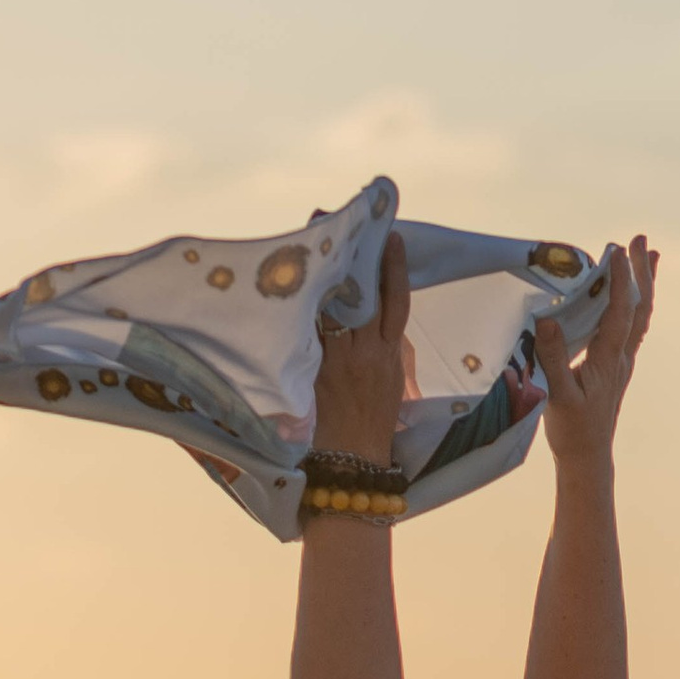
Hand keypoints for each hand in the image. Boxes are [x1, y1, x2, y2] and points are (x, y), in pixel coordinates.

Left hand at [309, 229, 411, 467]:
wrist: (353, 459)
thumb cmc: (374, 421)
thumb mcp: (392, 379)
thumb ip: (384, 345)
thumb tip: (376, 315)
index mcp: (389, 352)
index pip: (395, 301)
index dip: (393, 268)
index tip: (390, 237)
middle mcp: (364, 351)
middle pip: (356, 294)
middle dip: (344, 256)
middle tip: (327, 219)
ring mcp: (337, 360)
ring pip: (326, 309)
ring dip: (312, 277)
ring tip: (299, 246)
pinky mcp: (313, 372)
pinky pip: (304, 335)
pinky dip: (295, 313)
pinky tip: (284, 291)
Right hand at [534, 235, 656, 482]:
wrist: (588, 457)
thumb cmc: (573, 430)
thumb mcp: (559, 396)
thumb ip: (553, 359)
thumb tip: (549, 320)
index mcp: (609, 359)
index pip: (620, 311)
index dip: (620, 279)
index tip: (616, 249)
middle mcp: (622, 356)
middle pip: (640, 307)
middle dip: (641, 271)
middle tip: (640, 239)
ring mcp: (622, 360)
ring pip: (640, 315)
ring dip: (645, 283)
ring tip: (649, 255)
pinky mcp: (616, 366)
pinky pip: (632, 326)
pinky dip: (635, 303)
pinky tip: (632, 295)